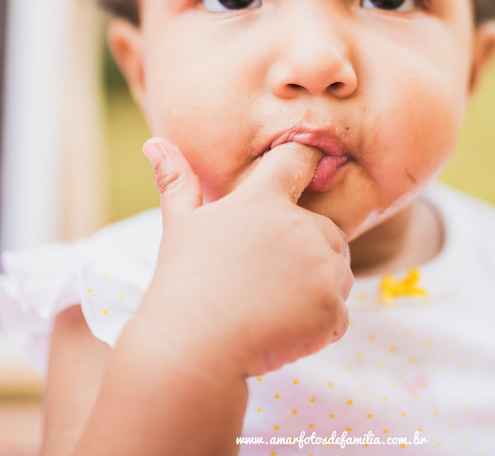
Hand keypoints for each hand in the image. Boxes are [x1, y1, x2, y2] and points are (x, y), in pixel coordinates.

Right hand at [136, 138, 353, 378]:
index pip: (299, 159)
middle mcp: (298, 227)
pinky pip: (340, 313)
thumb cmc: (183, 284)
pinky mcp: (331, 309)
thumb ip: (177, 182)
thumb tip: (154, 142)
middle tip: (265, 279)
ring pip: (339, 272)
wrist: (193, 352)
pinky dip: (319, 325)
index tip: (308, 166)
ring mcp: (320, 269)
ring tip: (271, 304)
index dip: (306, 161)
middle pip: (328, 229)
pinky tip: (282, 329)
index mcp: (263, 200)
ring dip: (317, 288)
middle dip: (307, 252)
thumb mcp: (179, 227)